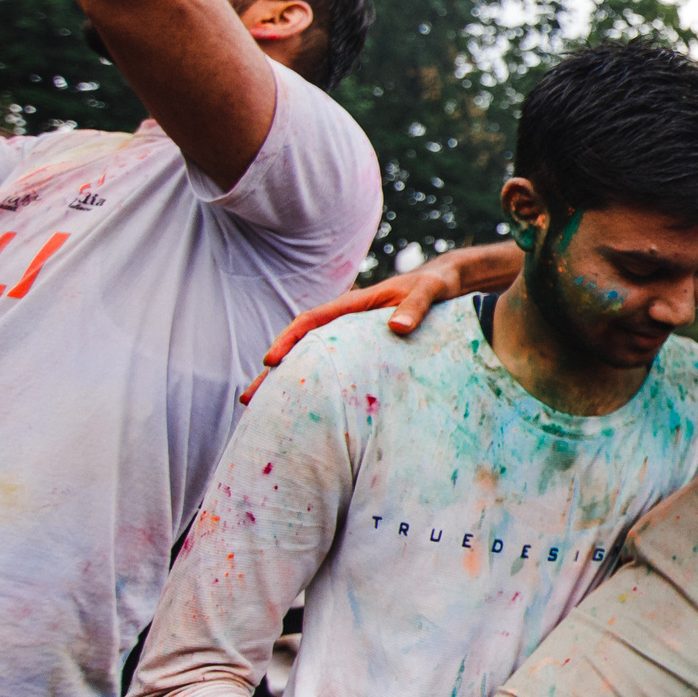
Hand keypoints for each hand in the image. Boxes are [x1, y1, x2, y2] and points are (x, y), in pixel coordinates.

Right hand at [240, 259, 467, 402]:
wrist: (449, 283)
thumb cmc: (438, 286)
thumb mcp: (430, 293)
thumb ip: (416, 307)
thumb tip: (397, 328)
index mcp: (354, 305)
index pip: (311, 322)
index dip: (288, 340)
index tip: (270, 362)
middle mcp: (347, 322)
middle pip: (303, 346)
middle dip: (274, 371)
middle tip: (248, 400)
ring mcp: (353, 338)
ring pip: (315, 361)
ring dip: (291, 382)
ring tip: (267, 414)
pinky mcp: (365, 352)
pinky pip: (336, 370)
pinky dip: (319, 386)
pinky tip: (311, 410)